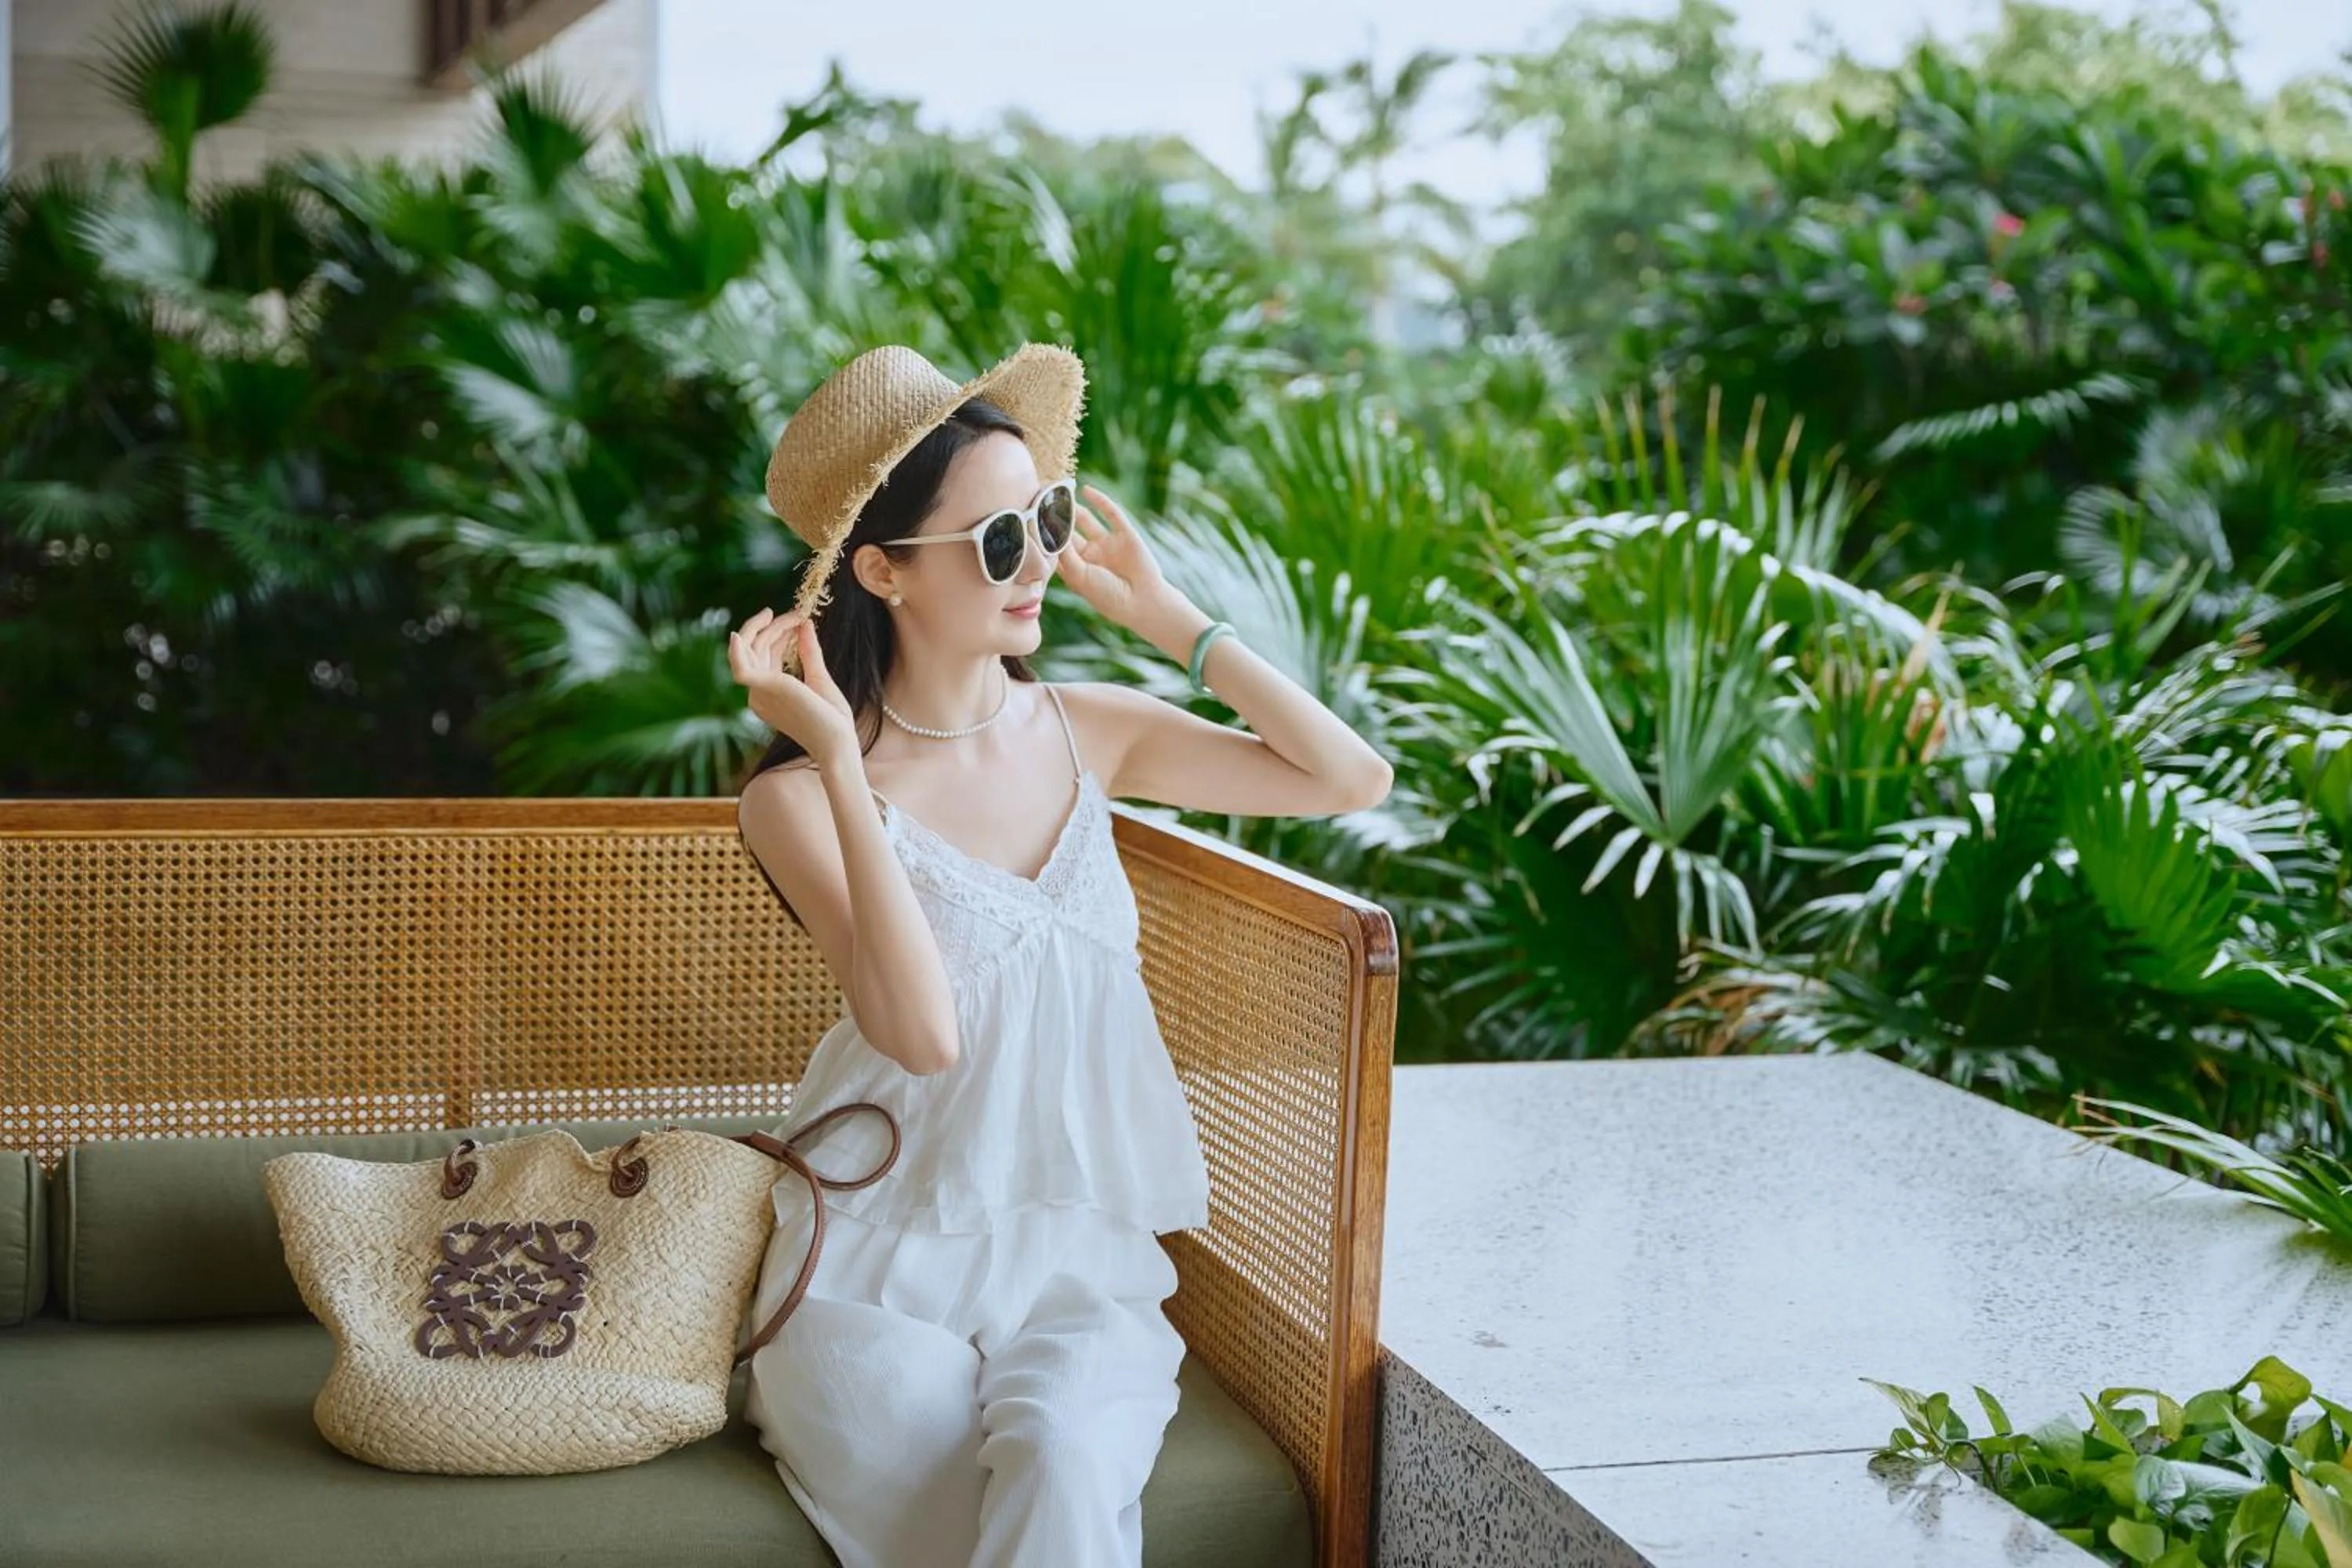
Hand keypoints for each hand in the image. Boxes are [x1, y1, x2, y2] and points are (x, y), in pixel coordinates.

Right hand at [728, 608, 856, 765]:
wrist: (839, 744)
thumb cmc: (832, 720)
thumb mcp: (819, 678)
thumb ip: (809, 653)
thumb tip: (805, 625)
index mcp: (768, 692)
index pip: (763, 653)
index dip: (778, 632)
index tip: (799, 619)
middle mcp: (758, 694)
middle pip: (756, 648)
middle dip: (773, 626)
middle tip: (795, 613)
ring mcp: (760, 692)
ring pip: (751, 650)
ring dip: (768, 629)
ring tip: (791, 615)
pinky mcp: (767, 689)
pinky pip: (741, 669)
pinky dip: (736, 652)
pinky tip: (737, 636)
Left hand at [1055, 483, 1180, 634]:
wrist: (1141, 602)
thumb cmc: (1106, 596)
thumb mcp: (1078, 575)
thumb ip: (1063, 552)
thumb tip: (1048, 527)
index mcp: (1076, 569)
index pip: (1055, 548)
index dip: (1043, 534)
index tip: (1028, 518)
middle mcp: (1090, 555)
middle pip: (1069, 532)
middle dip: (1056, 518)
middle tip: (1040, 499)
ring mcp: (1107, 544)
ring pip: (1087, 521)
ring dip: (1074, 508)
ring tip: (1059, 493)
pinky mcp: (1125, 534)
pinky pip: (1111, 514)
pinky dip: (1099, 501)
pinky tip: (1085, 490)